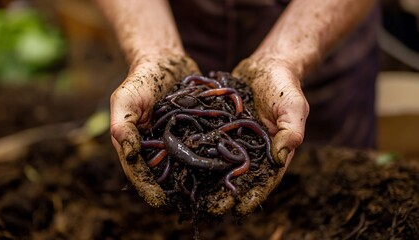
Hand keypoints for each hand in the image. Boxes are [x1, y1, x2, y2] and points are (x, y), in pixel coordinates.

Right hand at [110, 54, 198, 206]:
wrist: (166, 60)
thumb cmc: (141, 80)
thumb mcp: (125, 100)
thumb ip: (123, 126)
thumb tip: (129, 155)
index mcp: (137, 144)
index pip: (139, 171)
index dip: (147, 188)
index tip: (159, 202)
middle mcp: (158, 147)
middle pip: (164, 174)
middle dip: (174, 190)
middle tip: (187, 206)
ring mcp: (178, 140)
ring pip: (187, 164)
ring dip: (196, 178)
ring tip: (208, 195)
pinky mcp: (196, 131)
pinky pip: (204, 146)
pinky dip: (211, 156)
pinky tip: (223, 167)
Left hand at [203, 57, 308, 215]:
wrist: (266, 66)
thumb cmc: (283, 86)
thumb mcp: (293, 106)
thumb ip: (290, 131)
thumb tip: (280, 159)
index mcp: (272, 151)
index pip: (265, 178)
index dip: (254, 195)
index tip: (240, 208)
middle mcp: (251, 150)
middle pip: (238, 176)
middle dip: (225, 193)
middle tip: (210, 208)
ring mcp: (233, 139)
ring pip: (219, 163)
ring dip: (208, 178)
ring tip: (193, 194)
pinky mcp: (219, 127)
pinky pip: (207, 141)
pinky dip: (197, 151)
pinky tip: (182, 162)